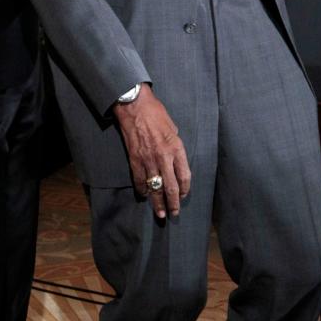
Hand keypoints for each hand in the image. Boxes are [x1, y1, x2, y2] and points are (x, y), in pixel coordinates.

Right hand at [113, 84, 190, 219]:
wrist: (135, 107)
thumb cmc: (156, 114)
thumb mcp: (173, 128)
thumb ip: (175, 146)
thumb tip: (175, 159)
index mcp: (176, 148)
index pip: (184, 176)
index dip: (185, 189)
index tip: (184, 195)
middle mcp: (164, 157)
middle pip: (171, 187)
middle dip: (173, 202)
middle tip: (174, 214)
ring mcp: (148, 160)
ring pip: (154, 187)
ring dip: (157, 202)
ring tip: (160, 213)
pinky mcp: (134, 160)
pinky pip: (139, 180)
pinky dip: (143, 190)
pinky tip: (145, 196)